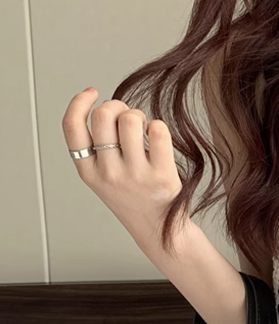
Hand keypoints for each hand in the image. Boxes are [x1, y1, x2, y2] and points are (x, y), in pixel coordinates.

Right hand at [61, 88, 183, 244]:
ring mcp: (135, 175)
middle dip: (116, 106)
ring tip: (144, 130)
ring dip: (139, 115)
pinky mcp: (161, 176)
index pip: (72, 127)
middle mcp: (109, 173)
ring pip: (130, 119)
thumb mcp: (104, 179)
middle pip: (103, 116)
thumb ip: (99, 149)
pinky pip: (158, 130)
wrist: (160, 231)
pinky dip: (159, 127)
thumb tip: (109, 107)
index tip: (92, 92)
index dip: (79, 102)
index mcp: (89, 172)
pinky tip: (158, 138)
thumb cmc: (134, 199)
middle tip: (128, 117)